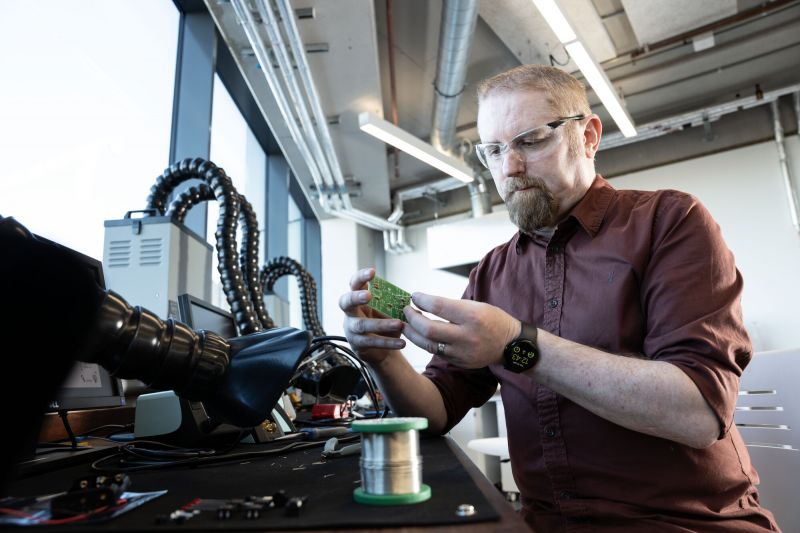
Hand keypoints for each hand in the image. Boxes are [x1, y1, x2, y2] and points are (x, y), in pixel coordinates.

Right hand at [339, 267, 405, 366]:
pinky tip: (402, 343)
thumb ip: (400, 307)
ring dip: (381, 323)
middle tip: (368, 295)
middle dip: (356, 297)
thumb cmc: (384, 324)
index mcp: (359, 298)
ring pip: (361, 325)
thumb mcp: (391, 312)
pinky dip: (387, 342)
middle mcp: (351, 312)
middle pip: (346, 301)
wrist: (381, 351)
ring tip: (399, 324)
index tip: (373, 272)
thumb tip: (416, 307)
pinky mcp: (357, 344)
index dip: (360, 277)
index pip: (355, 284)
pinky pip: (371, 342)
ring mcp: (351, 328)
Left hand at [403, 293, 520, 368]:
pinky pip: (437, 352)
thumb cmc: (492, 319)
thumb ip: (451, 306)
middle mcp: (467, 336)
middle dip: (412, 319)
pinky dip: (426, 342)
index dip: (422, 300)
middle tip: (406, 310)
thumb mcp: (476, 306)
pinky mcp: (460, 362)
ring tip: (406, 324)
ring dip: (413, 333)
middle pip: (429, 330)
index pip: (439, 306)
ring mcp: (463, 353)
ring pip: (428, 345)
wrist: (511, 345)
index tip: (414, 296)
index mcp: (473, 317)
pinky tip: (420, 335)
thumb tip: (423, 301)